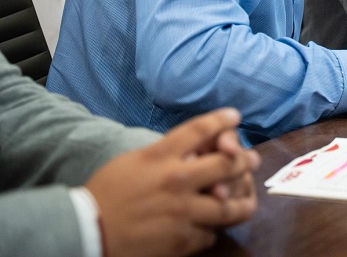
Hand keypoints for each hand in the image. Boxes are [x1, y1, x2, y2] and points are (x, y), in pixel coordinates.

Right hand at [86, 108, 259, 256]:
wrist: (86, 232)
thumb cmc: (105, 193)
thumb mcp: (132, 161)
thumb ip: (164, 153)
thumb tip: (194, 149)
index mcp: (161, 156)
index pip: (200, 129)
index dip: (222, 120)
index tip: (235, 116)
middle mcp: (177, 180)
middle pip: (228, 164)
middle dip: (245, 160)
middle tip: (252, 160)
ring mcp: (182, 211)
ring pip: (230, 206)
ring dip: (242, 202)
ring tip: (247, 199)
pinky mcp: (182, 239)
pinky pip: (210, 234)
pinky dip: (211, 230)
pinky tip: (210, 227)